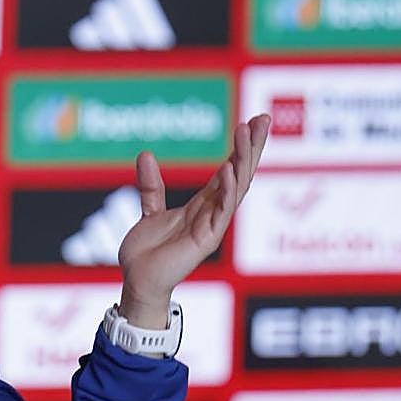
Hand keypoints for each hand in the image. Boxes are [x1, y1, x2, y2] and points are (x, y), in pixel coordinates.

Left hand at [117, 114, 270, 327]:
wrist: (137, 282)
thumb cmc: (146, 254)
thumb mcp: (149, 212)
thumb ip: (151, 186)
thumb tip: (145, 153)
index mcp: (202, 205)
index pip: (229, 169)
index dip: (241, 147)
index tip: (254, 121)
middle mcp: (212, 213)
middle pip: (239, 173)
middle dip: (252, 146)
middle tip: (263, 118)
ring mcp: (213, 226)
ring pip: (236, 188)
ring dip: (243, 159)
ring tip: (248, 132)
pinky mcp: (206, 240)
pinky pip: (222, 212)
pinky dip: (227, 190)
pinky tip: (230, 169)